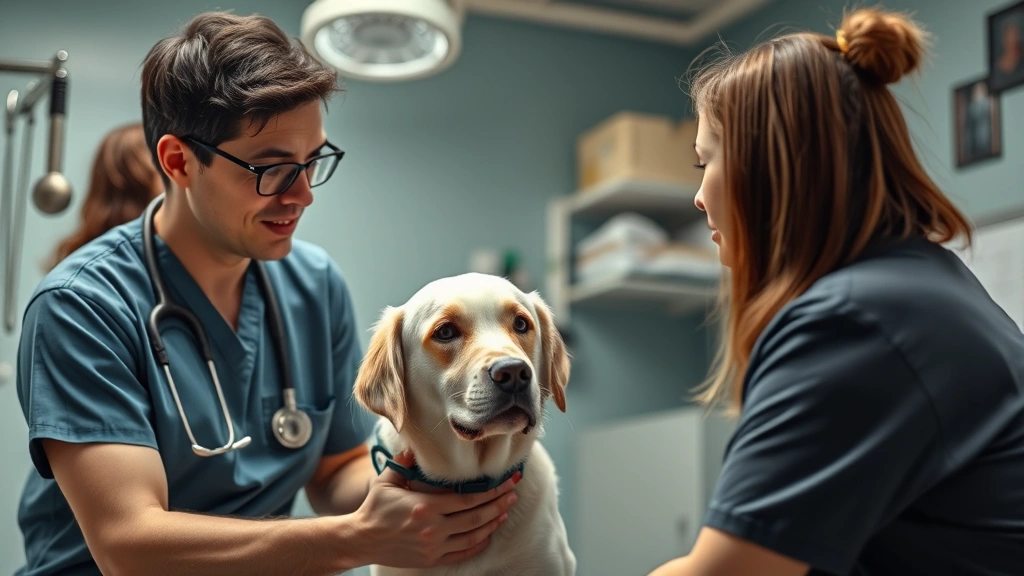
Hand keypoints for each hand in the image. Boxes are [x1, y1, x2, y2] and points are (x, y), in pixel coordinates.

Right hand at [350, 449, 519, 567]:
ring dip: (493, 523)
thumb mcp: (387, 480)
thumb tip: (415, 444)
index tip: (506, 482)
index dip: (490, 490)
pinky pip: (463, 553)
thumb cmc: (375, 508)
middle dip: (498, 504)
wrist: (361, 539)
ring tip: (506, 511)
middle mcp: (433, 528)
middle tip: (514, 493)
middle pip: (476, 517)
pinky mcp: (431, 559)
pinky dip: (479, 543)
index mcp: (425, 506)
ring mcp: (434, 546)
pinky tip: (489, 533)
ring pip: (473, 536)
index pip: (467, 499)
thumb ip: (404, 462)